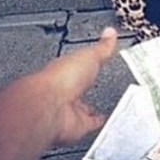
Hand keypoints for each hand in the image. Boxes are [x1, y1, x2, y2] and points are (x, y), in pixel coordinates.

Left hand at [37, 27, 118, 146]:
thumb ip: (102, 47)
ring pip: (82, 110)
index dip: (87, 66)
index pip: (78, 67)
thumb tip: (110, 33)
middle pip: (79, 91)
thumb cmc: (61, 77)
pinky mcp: (76, 126)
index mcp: (66, 71)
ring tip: (103, 109)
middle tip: (97, 90)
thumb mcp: (89, 55)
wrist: (50, 105)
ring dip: (91, 110)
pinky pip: (89, 125)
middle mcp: (65, 91)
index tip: (97, 63)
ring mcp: (69, 110)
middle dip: (87, 91)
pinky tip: (104, 123)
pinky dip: (97, 125)